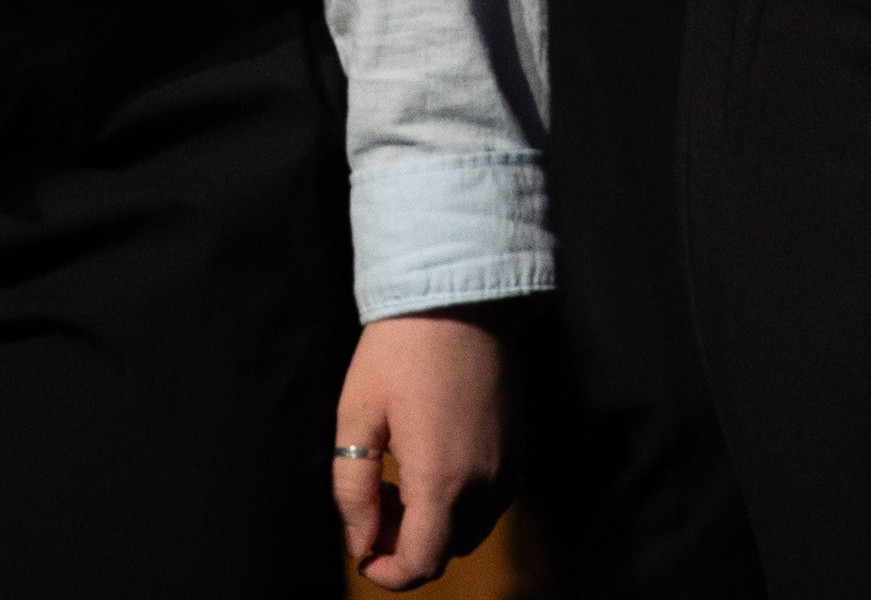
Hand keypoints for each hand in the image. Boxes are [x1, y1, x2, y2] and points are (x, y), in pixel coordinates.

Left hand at [331, 309, 509, 588]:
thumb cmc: (400, 350)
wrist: (460, 297)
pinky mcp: (518, 451)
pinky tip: (430, 461)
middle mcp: (484, 485)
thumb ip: (353, 489)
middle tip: (373, 502)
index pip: (421, 563)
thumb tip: (358, 543)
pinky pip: (489, 502)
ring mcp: (507, 469)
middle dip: (405, 544)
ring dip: (432, 524)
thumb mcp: (358, 414)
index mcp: (441, 480)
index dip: (388, 573)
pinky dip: (458, 502)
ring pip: (468, 530)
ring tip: (398, 478)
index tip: (362, 552)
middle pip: (446, 550)